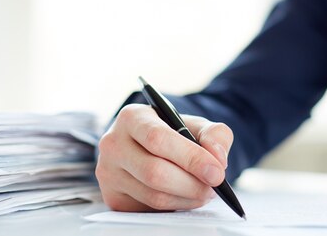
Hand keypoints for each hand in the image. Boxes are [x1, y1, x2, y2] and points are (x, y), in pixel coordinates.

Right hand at [95, 103, 232, 211]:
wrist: (151, 146)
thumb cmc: (174, 133)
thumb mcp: (197, 125)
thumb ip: (215, 135)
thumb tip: (218, 159)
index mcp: (132, 117)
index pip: (158, 139)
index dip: (190, 158)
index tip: (216, 172)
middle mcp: (113, 143)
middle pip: (155, 172)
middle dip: (192, 183)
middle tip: (215, 185)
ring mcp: (109, 172)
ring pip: (154, 195)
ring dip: (187, 197)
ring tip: (205, 190)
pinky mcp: (113, 197)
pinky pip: (149, 209)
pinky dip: (176, 206)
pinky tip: (186, 196)